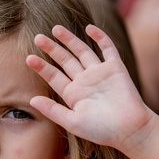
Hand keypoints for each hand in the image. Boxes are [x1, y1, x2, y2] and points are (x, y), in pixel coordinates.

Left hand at [26, 24, 153, 151]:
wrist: (130, 129)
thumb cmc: (101, 130)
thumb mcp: (72, 122)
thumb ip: (52, 110)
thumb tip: (31, 100)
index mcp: (73, 94)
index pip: (54, 76)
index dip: (42, 67)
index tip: (29, 58)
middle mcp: (84, 81)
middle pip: (65, 60)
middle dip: (52, 49)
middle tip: (38, 37)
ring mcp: (99, 73)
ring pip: (82, 51)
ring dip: (70, 40)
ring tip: (55, 29)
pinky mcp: (115, 68)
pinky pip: (107, 48)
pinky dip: (99, 37)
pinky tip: (89, 28)